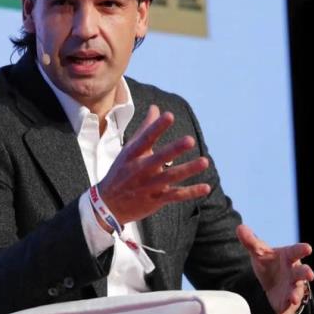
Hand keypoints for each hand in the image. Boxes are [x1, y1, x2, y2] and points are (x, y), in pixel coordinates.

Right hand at [98, 105, 210, 226]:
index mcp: (133, 155)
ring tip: (204, 161)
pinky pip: (175, 196)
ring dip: (188, 170)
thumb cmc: (121, 171)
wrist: (107, 205)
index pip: (145, 139)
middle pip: (159, 158)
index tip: (169, 115)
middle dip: (174, 149)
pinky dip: (190, 192)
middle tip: (190, 140)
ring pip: (170, 177)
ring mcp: (148, 186)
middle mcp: (140, 169)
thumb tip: (156, 108)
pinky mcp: (155, 200)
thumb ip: (145, 129)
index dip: (157, 127)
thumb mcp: (129, 150)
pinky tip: (205, 187)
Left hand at [236, 224, 313, 313]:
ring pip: (297, 291)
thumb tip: (240, 227)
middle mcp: (294, 272)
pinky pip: (287, 309)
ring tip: (293, 298)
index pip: (296, 251)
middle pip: (302, 272)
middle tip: (310, 273)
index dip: (302, 249)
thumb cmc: (270, 262)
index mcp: (288, 257)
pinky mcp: (287, 302)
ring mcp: (292, 288)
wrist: (270, 280)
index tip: (307, 248)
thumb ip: (250, 241)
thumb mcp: (259, 251)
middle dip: (306, 273)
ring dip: (296, 295)